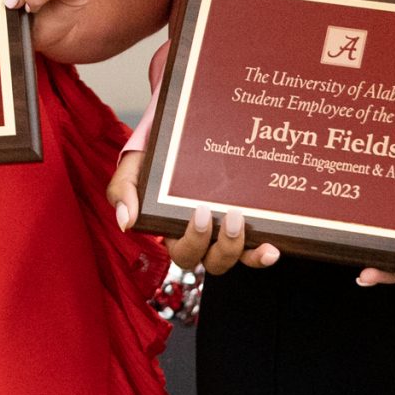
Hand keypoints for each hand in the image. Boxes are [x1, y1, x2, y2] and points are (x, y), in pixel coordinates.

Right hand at [107, 151, 278, 273]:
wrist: (181, 132)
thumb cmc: (154, 155)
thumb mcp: (131, 168)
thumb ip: (123, 191)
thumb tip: (126, 222)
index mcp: (172, 232)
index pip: (183, 252)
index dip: (194, 241)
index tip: (200, 213)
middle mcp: (201, 239)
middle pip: (212, 262)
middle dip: (223, 246)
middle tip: (229, 216)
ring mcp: (224, 234)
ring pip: (235, 258)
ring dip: (243, 249)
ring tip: (244, 222)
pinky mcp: (245, 225)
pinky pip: (254, 250)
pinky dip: (262, 254)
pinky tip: (272, 248)